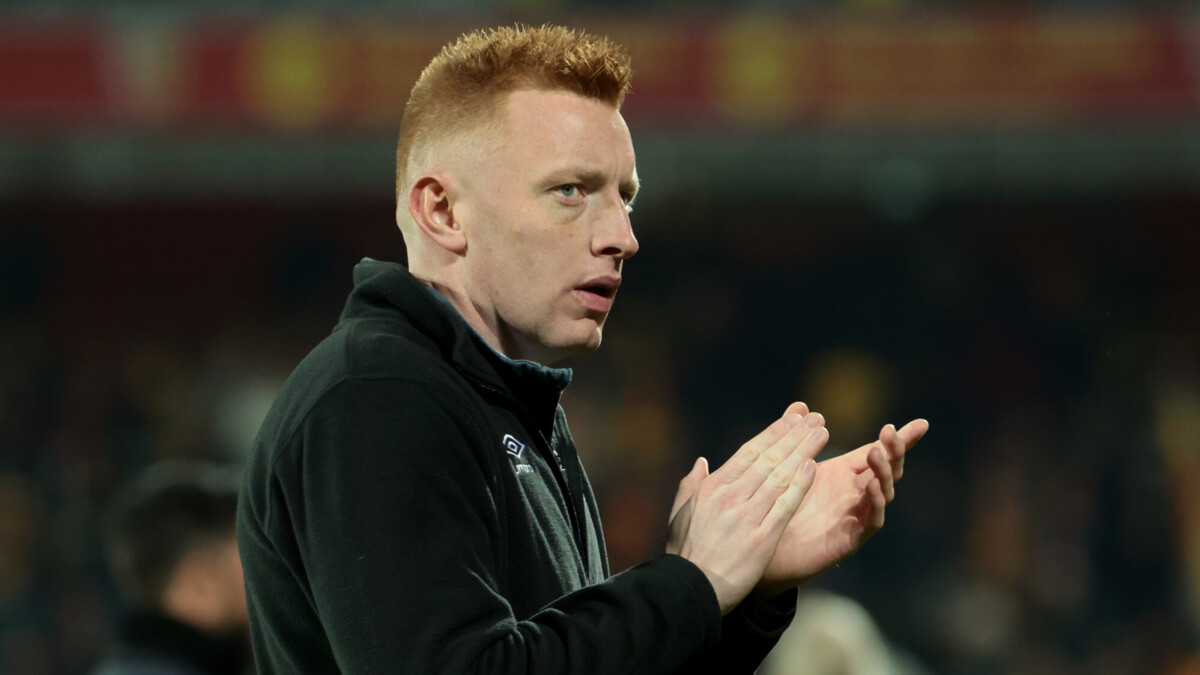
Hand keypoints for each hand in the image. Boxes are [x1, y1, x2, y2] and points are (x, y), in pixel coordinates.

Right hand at [665, 410, 826, 613]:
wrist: (689, 589)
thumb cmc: (683, 553)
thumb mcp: (680, 512)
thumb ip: (691, 484)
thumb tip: (702, 462)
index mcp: (712, 487)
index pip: (749, 452)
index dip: (773, 432)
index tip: (792, 418)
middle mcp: (731, 496)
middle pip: (769, 458)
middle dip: (794, 435)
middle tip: (815, 417)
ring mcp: (747, 515)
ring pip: (780, 475)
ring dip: (803, 451)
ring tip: (821, 433)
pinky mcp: (762, 538)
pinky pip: (785, 505)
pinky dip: (800, 484)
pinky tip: (813, 467)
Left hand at [757, 407, 928, 595]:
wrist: (767, 550)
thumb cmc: (781, 507)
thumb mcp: (791, 467)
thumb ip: (798, 438)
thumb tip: (801, 405)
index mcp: (845, 475)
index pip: (878, 453)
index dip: (900, 439)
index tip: (922, 423)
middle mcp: (856, 494)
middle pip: (887, 470)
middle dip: (894, 451)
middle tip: (890, 432)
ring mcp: (856, 517)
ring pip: (883, 493)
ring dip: (883, 472)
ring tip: (876, 453)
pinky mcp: (850, 539)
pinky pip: (871, 520)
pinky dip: (875, 502)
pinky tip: (870, 486)